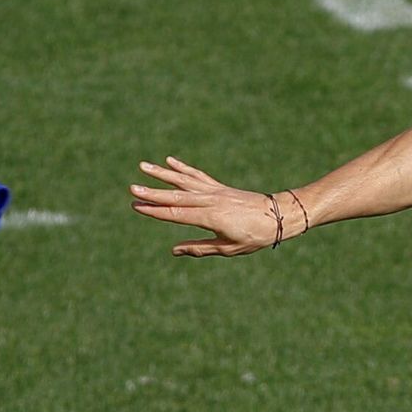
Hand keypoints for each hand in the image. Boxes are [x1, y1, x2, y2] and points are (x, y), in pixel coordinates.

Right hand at [130, 158, 278, 257]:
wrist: (279, 216)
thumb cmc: (256, 236)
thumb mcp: (229, 249)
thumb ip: (200, 248)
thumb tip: (174, 250)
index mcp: (211, 217)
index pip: (177, 214)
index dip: (155, 211)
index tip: (137, 206)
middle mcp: (211, 200)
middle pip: (176, 197)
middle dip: (152, 193)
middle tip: (132, 188)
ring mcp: (215, 191)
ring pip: (184, 181)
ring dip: (162, 174)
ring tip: (143, 166)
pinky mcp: (220, 187)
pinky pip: (198, 176)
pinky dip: (183, 169)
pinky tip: (170, 161)